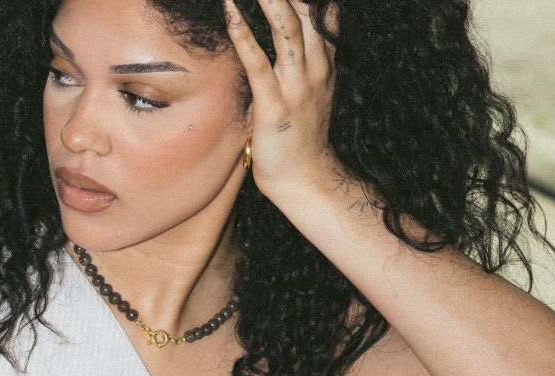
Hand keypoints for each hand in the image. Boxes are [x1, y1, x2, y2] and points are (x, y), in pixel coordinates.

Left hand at [224, 0, 341, 206]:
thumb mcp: (310, 88)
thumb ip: (303, 56)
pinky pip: (259, 63)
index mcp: (325, 59)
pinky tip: (230, 11)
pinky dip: (243, 34)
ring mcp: (298, 85)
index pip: (322, 8)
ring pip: (287, 26)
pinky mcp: (275, 105)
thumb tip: (289, 29)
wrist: (306, 179)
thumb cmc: (301, 135)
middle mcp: (316, 66)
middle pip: (306, 7)